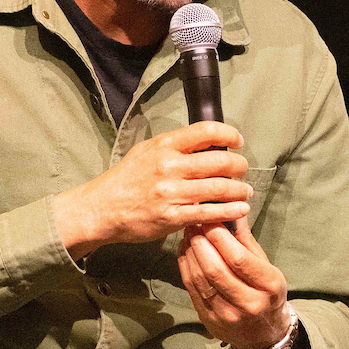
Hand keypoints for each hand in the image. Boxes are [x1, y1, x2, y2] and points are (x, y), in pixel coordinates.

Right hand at [51, 122, 251, 258]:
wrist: (102, 209)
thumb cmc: (126, 179)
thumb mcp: (146, 151)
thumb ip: (174, 146)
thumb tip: (204, 141)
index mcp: (164, 146)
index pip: (206, 131)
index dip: (229, 134)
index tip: (237, 141)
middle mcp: (169, 166)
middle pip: (219, 161)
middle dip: (239, 165)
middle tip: (243, 169)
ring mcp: (171, 193)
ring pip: (218, 188)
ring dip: (239, 190)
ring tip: (246, 191)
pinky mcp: (172, 217)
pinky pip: (208, 213)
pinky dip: (230, 211)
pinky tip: (240, 209)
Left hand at [179, 220, 292, 348]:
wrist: (264, 335)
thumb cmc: (267, 294)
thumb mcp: (267, 267)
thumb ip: (247, 241)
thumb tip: (234, 209)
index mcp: (269, 287)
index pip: (239, 259)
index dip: (220, 237)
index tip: (210, 218)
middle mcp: (249, 304)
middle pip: (216, 269)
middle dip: (201, 242)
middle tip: (195, 223)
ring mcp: (227, 315)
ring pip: (200, 279)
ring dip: (190, 252)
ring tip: (188, 234)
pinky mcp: (209, 320)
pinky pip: (192, 289)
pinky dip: (185, 266)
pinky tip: (186, 251)